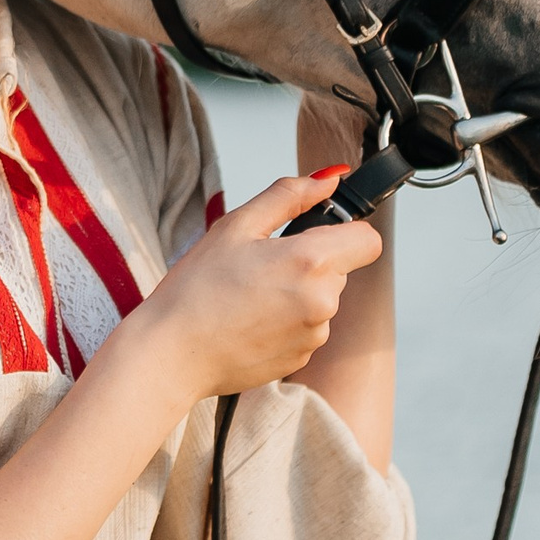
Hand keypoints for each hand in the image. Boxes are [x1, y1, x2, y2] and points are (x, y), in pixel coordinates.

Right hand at [121, 171, 384, 402]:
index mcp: (311, 262)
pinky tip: (247, 322)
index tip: (313, 233)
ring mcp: (314, 336)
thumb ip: (289, 195)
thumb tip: (328, 179)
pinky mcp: (300, 360)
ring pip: (322, 300)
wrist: (171, 355)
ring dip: (297, 294)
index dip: (345, 231)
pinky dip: (285, 322)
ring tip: (248, 296)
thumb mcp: (236, 226)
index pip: (368, 239)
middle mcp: (323, 302)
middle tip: (259, 265)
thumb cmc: (196, 290)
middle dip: (310, 262)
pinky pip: (306, 329)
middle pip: (340, 269)